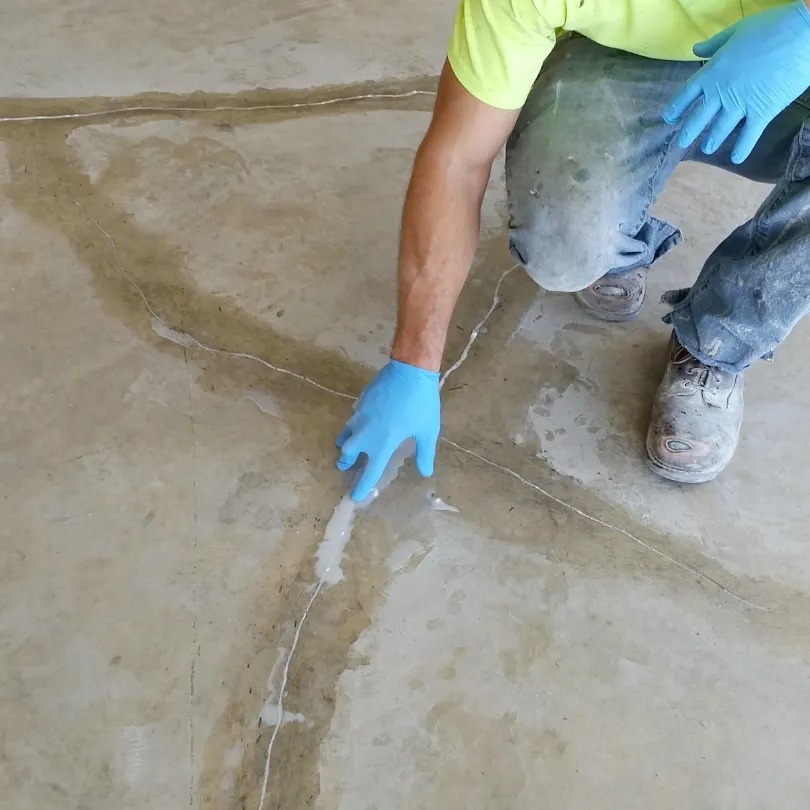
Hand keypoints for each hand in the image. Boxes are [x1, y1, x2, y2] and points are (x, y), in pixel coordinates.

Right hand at [336, 360, 439, 501]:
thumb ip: (424, 454)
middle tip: (345, 466)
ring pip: (346, 434)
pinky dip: (353, 425)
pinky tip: (359, 422)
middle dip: (345, 462)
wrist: (409, 371)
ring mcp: (361, 415)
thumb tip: (425, 472)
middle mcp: (367, 433)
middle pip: (348, 453)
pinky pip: (352, 418)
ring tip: (346, 446)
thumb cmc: (421, 403)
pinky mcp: (360, 401)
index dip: (362, 486)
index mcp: (383, 444)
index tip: (355, 497)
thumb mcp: (428, 431)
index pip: (370, 471)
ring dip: (345, 443)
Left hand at [663, 0, 809, 162]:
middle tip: (681, 143)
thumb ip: (714, 45)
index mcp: (712, 72)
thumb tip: (695, 50)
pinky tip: (737, 159)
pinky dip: (742, 149)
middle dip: (687, 133)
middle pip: (697, 118)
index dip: (675, 108)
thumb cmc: (770, 27)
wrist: (802, 34)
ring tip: (707, 149)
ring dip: (712, 141)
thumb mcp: (737, 31)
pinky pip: (748, 136)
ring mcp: (740, 105)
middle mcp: (721, 92)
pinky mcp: (762, 113)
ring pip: (720, 130)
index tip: (668, 118)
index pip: (686, 95)